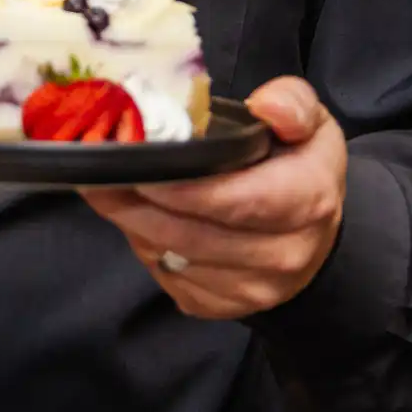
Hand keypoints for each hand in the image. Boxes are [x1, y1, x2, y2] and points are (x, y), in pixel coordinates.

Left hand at [82, 76, 345, 319]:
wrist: (314, 236)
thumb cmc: (299, 165)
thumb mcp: (308, 121)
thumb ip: (291, 103)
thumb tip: (266, 104)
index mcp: (307, 201)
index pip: (235, 202)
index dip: (179, 189)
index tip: (133, 167)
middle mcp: (284, 255)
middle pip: (193, 236)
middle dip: (137, 206)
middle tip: (96, 175)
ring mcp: (254, 290)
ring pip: (174, 260)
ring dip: (135, 226)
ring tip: (107, 191)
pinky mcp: (225, 308)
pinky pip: (171, 281)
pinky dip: (148, 251)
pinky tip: (139, 220)